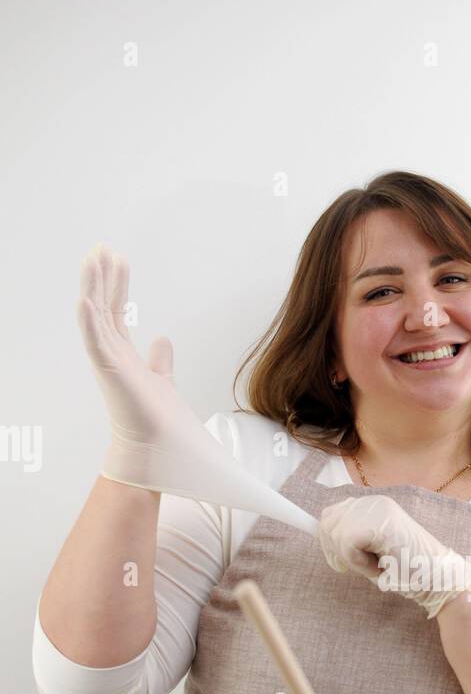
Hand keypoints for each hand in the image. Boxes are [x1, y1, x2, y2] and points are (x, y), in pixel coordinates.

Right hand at [77, 243, 213, 494]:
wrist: (156, 446)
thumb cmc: (156, 418)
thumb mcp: (161, 378)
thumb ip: (159, 359)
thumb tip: (162, 337)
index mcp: (124, 354)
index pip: (117, 311)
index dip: (117, 285)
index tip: (118, 258)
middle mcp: (112, 354)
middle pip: (105, 306)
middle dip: (103, 276)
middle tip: (102, 247)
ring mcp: (108, 362)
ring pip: (97, 317)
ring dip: (94, 287)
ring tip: (92, 258)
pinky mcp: (109, 372)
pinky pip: (95, 342)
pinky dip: (89, 322)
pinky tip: (84, 299)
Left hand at [317, 495, 470, 619]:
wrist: (438, 578)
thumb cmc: (407, 571)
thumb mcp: (370, 552)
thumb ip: (347, 539)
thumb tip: (317, 530)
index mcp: (372, 506)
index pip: (330, 515)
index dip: (329, 540)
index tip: (341, 561)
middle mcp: (374, 502)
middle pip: (327, 522)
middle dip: (337, 551)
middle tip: (366, 565)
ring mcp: (379, 509)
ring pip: (336, 534)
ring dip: (353, 560)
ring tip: (379, 563)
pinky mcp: (381, 523)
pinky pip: (347, 545)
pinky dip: (359, 563)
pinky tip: (381, 565)